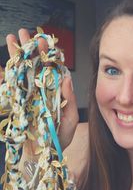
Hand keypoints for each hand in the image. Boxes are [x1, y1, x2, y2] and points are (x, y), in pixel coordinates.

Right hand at [6, 28, 78, 151]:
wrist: (42, 156)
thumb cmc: (59, 139)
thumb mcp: (69, 120)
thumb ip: (69, 99)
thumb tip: (66, 78)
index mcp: (55, 92)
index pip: (52, 69)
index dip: (49, 54)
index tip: (46, 41)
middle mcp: (41, 90)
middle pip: (35, 65)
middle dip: (30, 48)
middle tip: (24, 32)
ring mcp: (28, 95)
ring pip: (22, 71)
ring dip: (17, 55)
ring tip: (12, 38)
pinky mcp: (16, 103)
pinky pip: (9, 87)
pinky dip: (4, 75)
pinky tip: (1, 65)